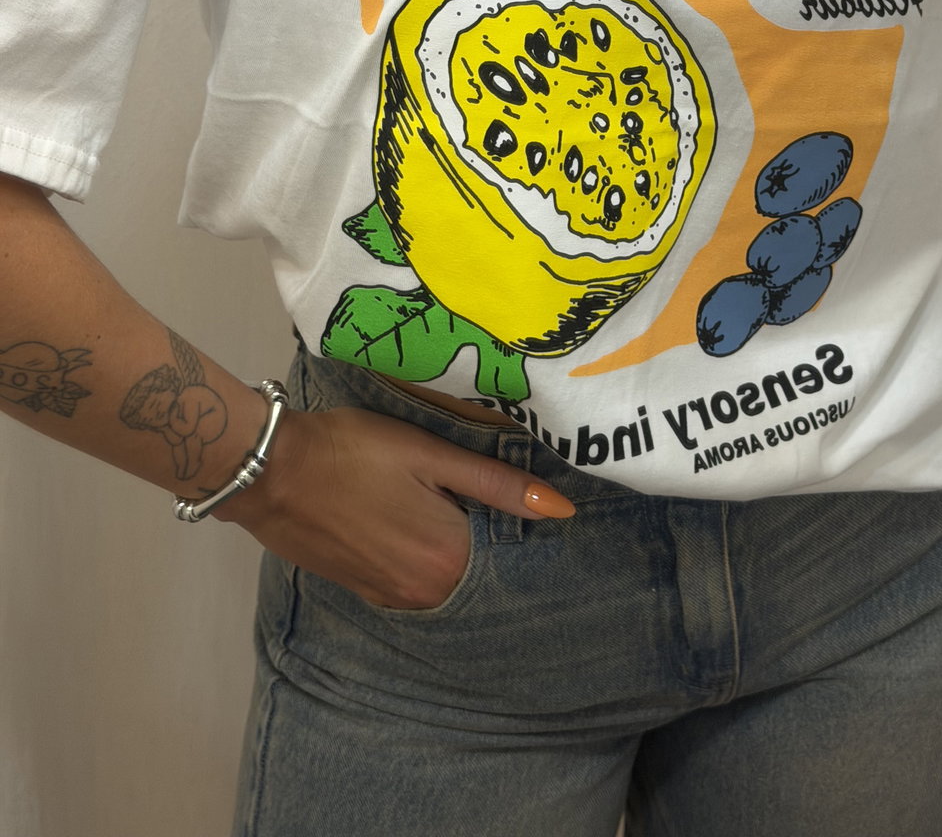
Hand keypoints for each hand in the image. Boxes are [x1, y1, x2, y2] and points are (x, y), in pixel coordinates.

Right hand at [216, 405, 574, 610]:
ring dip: (454, 539)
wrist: (269, 470)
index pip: (511, 546)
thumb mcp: (430, 454)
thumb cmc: (353, 451)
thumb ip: (496, 484)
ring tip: (444, 496)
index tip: (517, 485)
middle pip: (479, 562)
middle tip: (475, 484)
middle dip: (487, 529)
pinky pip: (415, 577)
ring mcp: (392, 597)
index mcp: (450, 559)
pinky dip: (424, 552)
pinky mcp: (365, 590)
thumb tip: (564, 511)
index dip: (517, 514)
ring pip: (447, 571)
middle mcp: (426, 593)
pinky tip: (416, 518)